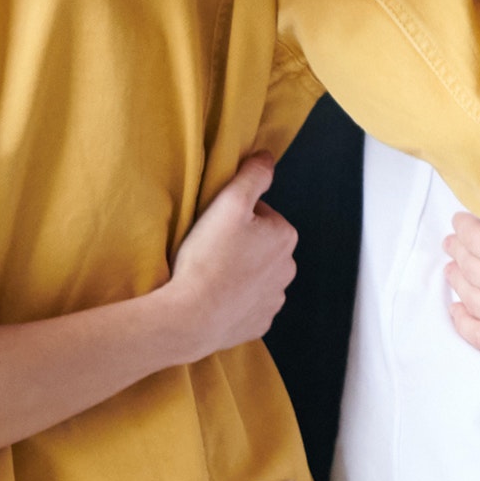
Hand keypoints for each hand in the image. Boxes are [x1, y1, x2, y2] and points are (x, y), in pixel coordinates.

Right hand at [150, 157, 297, 361]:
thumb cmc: (208, 258)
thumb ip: (252, 175)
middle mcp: (287, 268)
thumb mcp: (228, 203)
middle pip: (259, 245)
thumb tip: (267, 157)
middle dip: (239, 245)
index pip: (259, 214)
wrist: (191, 317)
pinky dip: (234, 300)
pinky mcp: (260, 322)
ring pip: (255, 275)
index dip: (233, 217)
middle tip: (209, 251)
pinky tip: (214, 298)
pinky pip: (248, 304)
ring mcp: (274, 299)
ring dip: (238, 272)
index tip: (214, 228)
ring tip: (210, 275)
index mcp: (284, 236)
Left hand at [443, 223, 479, 379]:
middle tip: (454, 242)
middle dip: (459, 251)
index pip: (478, 238)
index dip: (465, 228)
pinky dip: (462, 319)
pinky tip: (457, 308)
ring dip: (458, 280)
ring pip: (471, 298)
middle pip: (470, 267)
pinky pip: (478, 336)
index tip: (462, 221)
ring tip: (453, 268)